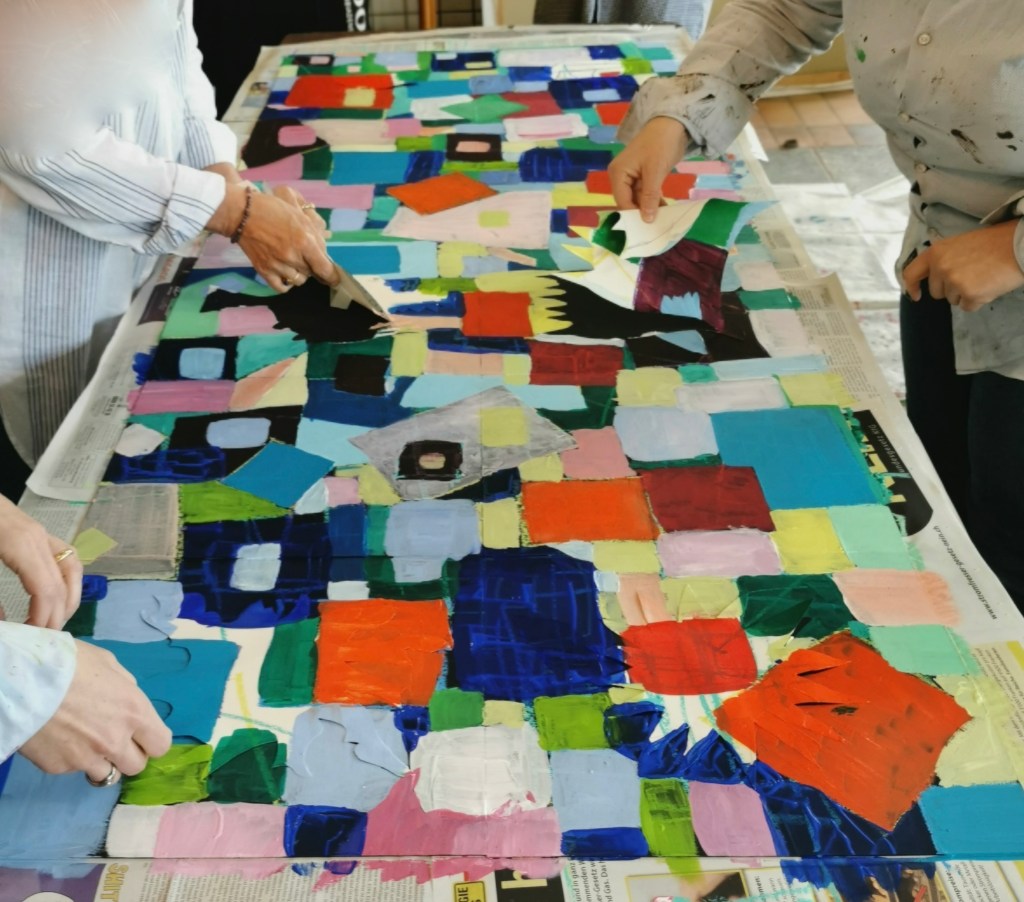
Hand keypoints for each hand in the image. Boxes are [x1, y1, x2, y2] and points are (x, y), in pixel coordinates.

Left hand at [0, 494, 81, 628]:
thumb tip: (3, 622)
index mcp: (20, 544)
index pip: (46, 588)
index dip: (43, 617)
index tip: (30, 638)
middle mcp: (39, 538)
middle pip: (63, 582)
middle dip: (57, 615)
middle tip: (43, 638)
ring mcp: (41, 533)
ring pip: (72, 569)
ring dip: (69, 599)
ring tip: (55, 621)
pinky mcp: (37, 533)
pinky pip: (65, 559)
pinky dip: (66, 582)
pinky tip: (54, 597)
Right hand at [18, 639, 171, 780]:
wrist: (22, 681)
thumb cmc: (68, 663)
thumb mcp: (108, 664)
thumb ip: (125, 687)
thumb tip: (129, 698)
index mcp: (134, 712)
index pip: (161, 744)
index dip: (152, 740)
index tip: (141, 734)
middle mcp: (115, 741)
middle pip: (137, 766)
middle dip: (129, 754)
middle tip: (113, 739)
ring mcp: (86, 758)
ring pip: (106, 774)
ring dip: (101, 761)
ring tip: (84, 740)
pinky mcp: (58, 768)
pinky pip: (73, 769)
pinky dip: (71, 758)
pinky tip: (59, 738)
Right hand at [207, 181, 336, 293]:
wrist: (241, 213)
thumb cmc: (272, 209)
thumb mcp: (298, 215)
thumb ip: (314, 235)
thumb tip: (323, 253)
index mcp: (304, 241)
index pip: (324, 268)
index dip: (332, 276)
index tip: (335, 279)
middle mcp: (292, 257)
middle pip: (312, 273)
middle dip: (312, 266)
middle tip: (305, 255)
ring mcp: (277, 266)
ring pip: (298, 281)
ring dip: (300, 274)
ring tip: (293, 262)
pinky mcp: (264, 271)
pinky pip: (281, 287)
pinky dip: (286, 284)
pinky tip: (285, 275)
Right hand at [608, 117, 689, 221]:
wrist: (673, 123)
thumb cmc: (661, 144)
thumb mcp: (655, 172)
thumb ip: (649, 196)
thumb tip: (647, 220)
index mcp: (618, 173)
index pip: (623, 202)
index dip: (634, 215)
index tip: (647, 229)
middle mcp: (621, 176)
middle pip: (628, 202)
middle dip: (641, 213)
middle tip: (656, 227)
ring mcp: (631, 176)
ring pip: (638, 199)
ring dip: (649, 208)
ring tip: (662, 220)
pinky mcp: (643, 175)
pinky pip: (645, 193)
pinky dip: (653, 200)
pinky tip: (663, 208)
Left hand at [903, 220, 1023, 310]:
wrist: (1019, 245)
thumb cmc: (994, 243)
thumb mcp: (960, 244)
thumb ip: (943, 259)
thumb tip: (934, 277)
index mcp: (936, 253)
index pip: (910, 274)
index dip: (911, 287)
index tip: (915, 295)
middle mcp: (941, 267)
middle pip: (936, 292)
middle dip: (951, 288)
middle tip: (972, 274)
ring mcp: (954, 282)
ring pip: (953, 300)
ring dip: (966, 293)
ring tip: (983, 276)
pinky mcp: (970, 295)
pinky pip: (967, 307)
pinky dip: (978, 301)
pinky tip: (989, 286)